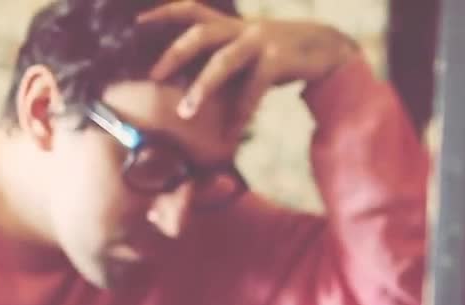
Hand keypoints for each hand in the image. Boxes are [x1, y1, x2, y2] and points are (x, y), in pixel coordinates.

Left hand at [138, 2, 357, 128]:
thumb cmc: (283, 55)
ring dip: (202, 87)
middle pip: (201, 33)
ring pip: (223, 61)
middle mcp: (243, 28)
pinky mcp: (279, 60)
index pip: (191, 11)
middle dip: (174, 53)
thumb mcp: (251, 50)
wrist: (329, 50)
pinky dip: (241, 113)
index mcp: (232, 25)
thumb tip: (193, 80)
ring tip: (186, 112)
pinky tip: (231, 132)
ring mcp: (262, 42)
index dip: (163, 14)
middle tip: (153, 76)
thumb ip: (225, 59)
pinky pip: (253, 89)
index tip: (136, 24)